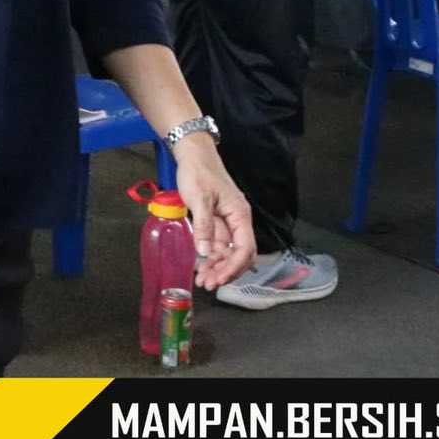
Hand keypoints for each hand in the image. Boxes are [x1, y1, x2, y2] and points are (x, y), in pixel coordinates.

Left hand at [168, 136, 256, 290]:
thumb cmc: (199, 173)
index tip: (219, 278)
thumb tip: (206, 252)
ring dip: (217, 267)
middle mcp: (237, 221)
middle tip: (207, 284)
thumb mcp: (200, 198)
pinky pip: (217, 244)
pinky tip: (201, 265)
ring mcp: (227, 222)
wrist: (193, 155)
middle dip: (226, 271)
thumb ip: (204, 225)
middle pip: (239, 254)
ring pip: (227, 252)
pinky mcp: (216, 222)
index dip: (234, 267)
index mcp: (240, 215)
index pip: (245, 249)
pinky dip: (210, 257)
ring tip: (202, 280)